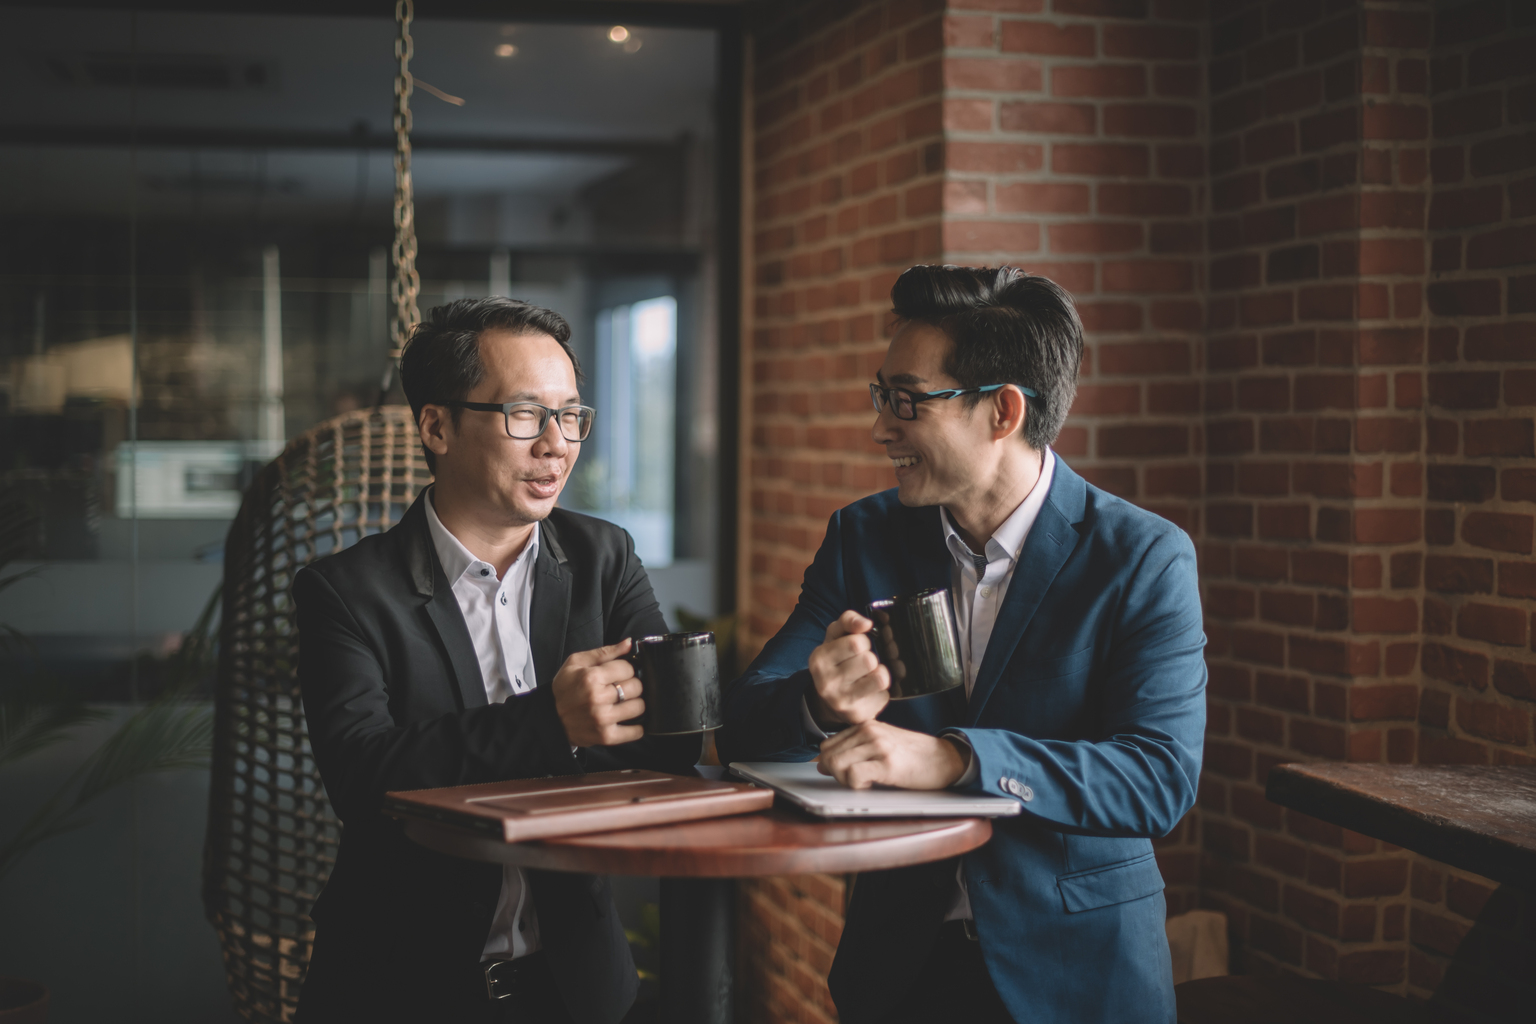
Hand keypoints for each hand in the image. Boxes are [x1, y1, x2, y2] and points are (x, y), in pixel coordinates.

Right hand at [551, 638, 644, 746]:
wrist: (550, 718)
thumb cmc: (564, 689)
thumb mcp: (577, 662)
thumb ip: (605, 652)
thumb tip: (628, 644)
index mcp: (591, 677)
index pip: (628, 668)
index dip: (626, 669)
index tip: (620, 673)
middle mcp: (598, 698)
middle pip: (636, 687)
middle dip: (632, 685)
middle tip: (622, 688)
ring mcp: (603, 719)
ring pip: (639, 707)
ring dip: (635, 703)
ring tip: (624, 703)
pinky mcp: (606, 736)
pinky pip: (636, 732)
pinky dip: (637, 727)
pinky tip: (628, 719)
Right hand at [806, 610, 889, 727]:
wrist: (827, 701)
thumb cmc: (836, 661)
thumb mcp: (835, 637)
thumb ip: (849, 621)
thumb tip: (866, 623)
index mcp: (819, 659)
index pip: (856, 642)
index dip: (863, 641)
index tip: (858, 646)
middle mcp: (826, 683)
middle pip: (869, 660)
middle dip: (871, 657)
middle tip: (864, 662)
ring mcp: (842, 702)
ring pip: (881, 678)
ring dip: (880, 673)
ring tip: (870, 674)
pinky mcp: (858, 715)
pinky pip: (884, 695)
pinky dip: (881, 691)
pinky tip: (870, 691)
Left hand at [816, 720, 967, 789]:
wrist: (945, 759)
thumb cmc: (914, 754)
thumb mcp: (882, 743)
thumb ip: (854, 748)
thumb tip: (822, 764)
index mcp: (865, 725)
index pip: (827, 745)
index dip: (832, 763)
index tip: (847, 772)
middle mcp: (869, 731)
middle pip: (828, 756)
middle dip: (836, 774)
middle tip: (856, 780)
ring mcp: (878, 746)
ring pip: (836, 764)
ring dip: (846, 780)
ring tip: (865, 781)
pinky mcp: (888, 764)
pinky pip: (854, 776)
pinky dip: (857, 785)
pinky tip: (872, 784)